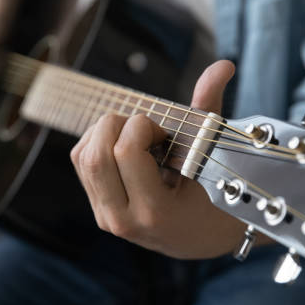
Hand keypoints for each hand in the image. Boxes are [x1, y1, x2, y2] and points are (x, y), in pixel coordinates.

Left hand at [71, 61, 267, 258]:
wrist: (204, 239)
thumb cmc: (215, 199)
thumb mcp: (211, 158)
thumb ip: (209, 109)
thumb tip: (223, 65)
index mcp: (153, 212)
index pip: (126, 151)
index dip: (143, 126)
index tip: (164, 132)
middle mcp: (123, 219)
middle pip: (96, 154)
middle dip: (117, 124)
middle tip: (146, 129)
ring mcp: (107, 217)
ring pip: (83, 157)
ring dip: (105, 132)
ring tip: (136, 137)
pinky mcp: (98, 209)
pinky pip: (82, 164)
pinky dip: (97, 142)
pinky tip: (124, 146)